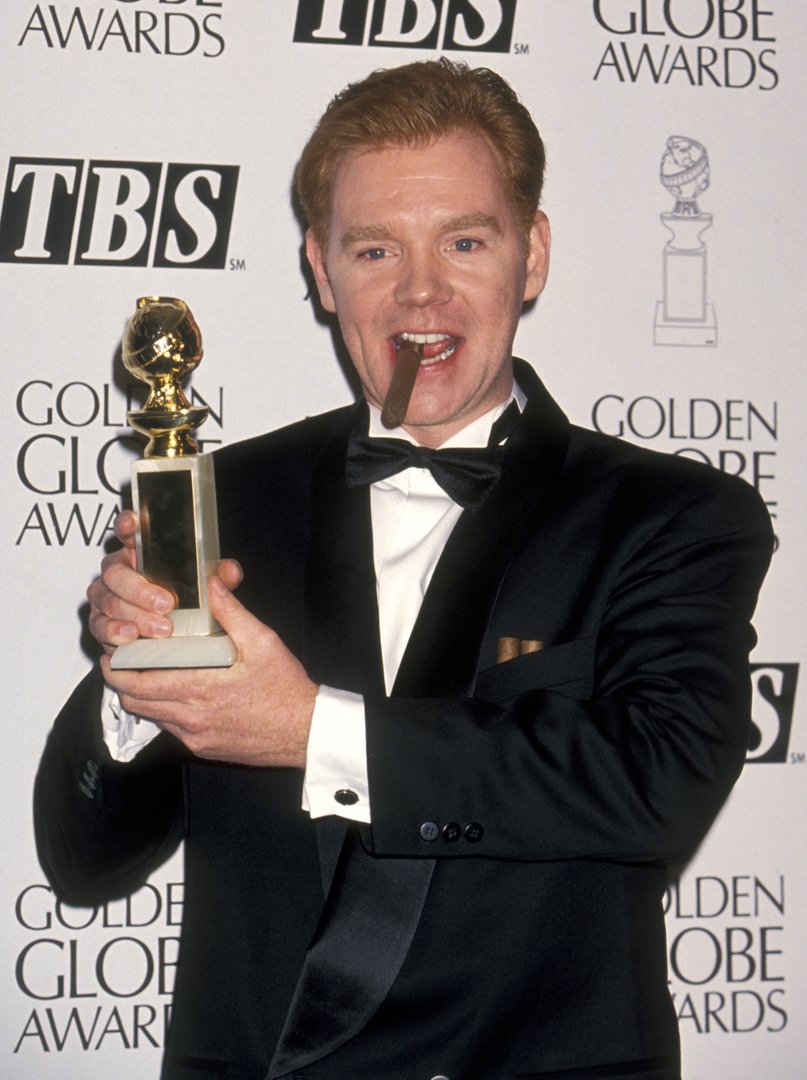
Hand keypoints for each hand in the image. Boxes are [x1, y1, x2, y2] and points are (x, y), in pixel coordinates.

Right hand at [88, 511, 240, 653]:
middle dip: (140, 589)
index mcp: (141, 554)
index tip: (132, 524)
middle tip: (166, 603)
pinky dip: (115, 631)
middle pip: (115, 572)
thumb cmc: (185, 604)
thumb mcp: (207, 588)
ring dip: (135, 615)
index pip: (129, 532)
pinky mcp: (101, 623)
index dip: (127, 525)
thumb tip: (230, 571)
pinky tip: (131, 636)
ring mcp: (106, 597)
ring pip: (108, 600)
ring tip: (160, 628)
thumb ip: (219, 577)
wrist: (176, 638)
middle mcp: (119, 572)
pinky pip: (99, 625)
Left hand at [100, 572, 317, 767]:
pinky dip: (163, 712)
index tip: (112, 654)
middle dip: (120, 682)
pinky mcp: (204, 748)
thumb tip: (212, 584)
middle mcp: (192, 718)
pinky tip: (174, 695)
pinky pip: (172, 729)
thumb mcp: (263, 641)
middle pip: (137, 703)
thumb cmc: (286, 688)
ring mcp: (196, 737)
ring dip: (141, 698)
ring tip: (142, 675)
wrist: (305, 730)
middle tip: (118, 663)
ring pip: (152, 718)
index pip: (140, 683)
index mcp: (201, 688)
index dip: (117, 670)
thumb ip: (232, 612)